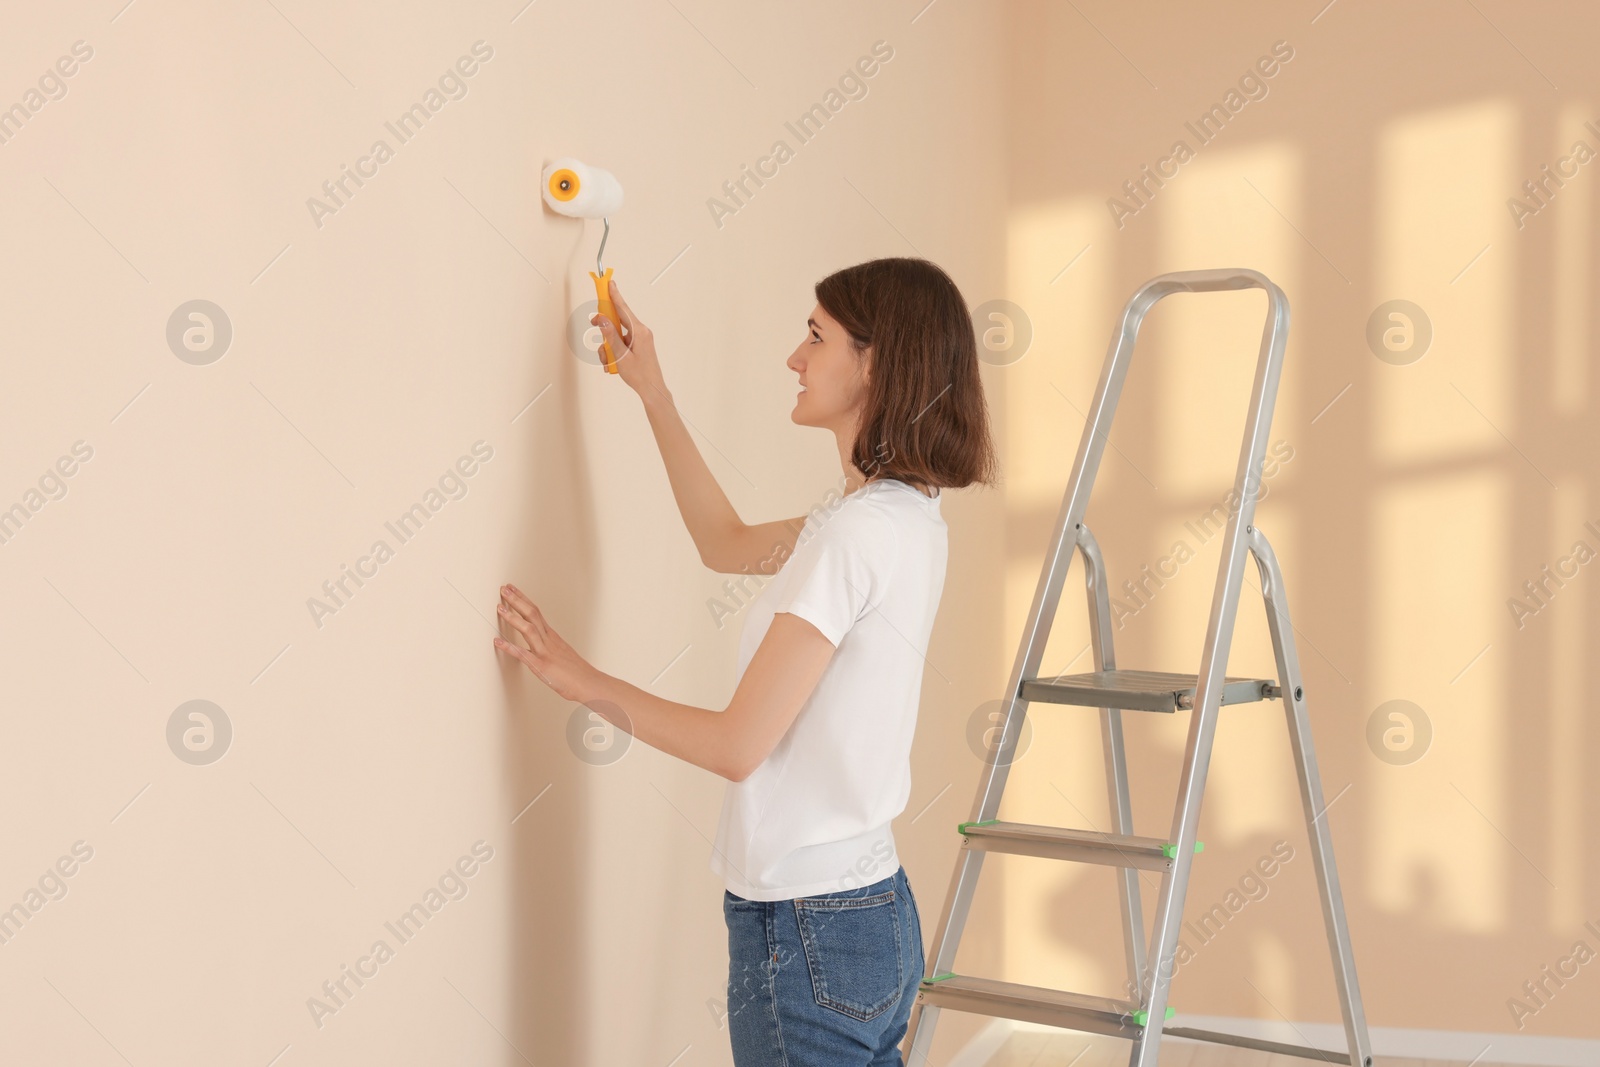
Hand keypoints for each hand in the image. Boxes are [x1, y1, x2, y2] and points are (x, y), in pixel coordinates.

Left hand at [494, 583, 601, 702]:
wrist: (588, 683)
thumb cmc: (577, 672)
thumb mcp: (562, 653)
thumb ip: (549, 646)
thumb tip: (540, 644)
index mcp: (552, 636)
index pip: (536, 612)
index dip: (523, 599)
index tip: (513, 590)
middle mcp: (548, 640)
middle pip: (532, 614)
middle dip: (517, 600)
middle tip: (504, 589)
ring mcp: (545, 652)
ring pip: (528, 629)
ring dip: (513, 617)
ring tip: (500, 608)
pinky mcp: (541, 666)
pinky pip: (522, 654)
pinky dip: (509, 647)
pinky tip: (498, 641)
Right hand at [592, 278, 668, 404]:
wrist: (652, 390)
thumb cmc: (640, 376)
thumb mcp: (621, 356)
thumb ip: (610, 336)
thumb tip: (602, 319)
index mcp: (639, 331)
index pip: (623, 308)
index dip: (614, 295)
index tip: (608, 283)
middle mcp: (641, 332)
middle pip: (617, 321)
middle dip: (604, 328)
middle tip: (594, 327)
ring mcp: (639, 339)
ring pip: (616, 335)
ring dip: (607, 347)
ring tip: (608, 361)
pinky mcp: (637, 346)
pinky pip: (621, 343)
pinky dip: (613, 352)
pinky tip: (612, 364)